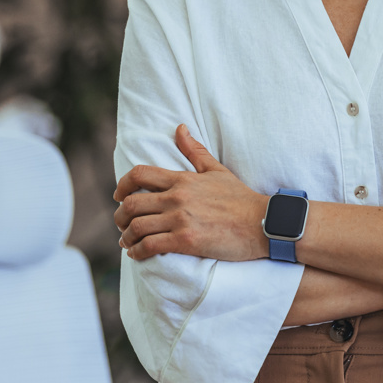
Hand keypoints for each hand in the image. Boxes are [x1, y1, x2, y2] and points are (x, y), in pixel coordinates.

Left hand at [112, 125, 268, 261]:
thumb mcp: (217, 170)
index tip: (118, 195)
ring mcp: (180, 219)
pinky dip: (137, 252)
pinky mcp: (186, 241)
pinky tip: (137, 254)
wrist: (263, 223)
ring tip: (126, 242)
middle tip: (121, 224)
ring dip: (126, 236)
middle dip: (120, 216)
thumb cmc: (240, 198)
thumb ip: (195, 151)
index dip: (122, 185)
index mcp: (182, 179)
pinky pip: (150, 246)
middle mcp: (177, 197)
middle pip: (131, 203)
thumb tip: (179, 128)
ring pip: (136, 227)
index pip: (140, 174)